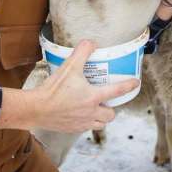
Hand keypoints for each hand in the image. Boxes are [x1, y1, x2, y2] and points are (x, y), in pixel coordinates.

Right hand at [0, 41, 138, 132]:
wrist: (36, 109)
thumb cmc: (52, 89)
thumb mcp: (69, 67)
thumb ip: (81, 52)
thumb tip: (90, 42)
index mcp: (93, 97)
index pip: (117, 91)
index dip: (128, 86)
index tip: (135, 83)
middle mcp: (91, 112)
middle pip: (111, 114)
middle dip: (111, 108)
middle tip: (106, 100)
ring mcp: (82, 123)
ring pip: (100, 124)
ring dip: (101, 117)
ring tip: (96, 108)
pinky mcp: (73, 129)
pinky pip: (86, 128)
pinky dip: (88, 122)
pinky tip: (81, 114)